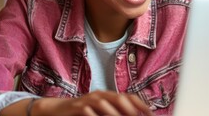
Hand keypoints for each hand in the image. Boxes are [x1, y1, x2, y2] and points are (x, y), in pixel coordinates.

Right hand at [30, 90, 153, 115]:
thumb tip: (134, 115)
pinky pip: (88, 111)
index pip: (128, 97)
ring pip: (104, 103)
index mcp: (108, 96)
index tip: (151, 113)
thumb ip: (115, 112)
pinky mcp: (77, 107)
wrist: (58, 110)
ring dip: (114, 113)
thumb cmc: (83, 112)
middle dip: (129, 108)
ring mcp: (88, 100)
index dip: (141, 104)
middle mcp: (100, 95)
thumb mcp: (101, 112)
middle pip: (118, 98)